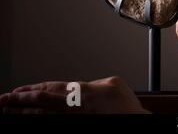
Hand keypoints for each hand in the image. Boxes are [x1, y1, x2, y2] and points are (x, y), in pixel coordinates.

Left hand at [0, 76, 148, 113]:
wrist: (133, 121)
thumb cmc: (126, 106)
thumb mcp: (113, 83)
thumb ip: (95, 82)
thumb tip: (85, 86)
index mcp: (83, 91)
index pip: (50, 89)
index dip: (31, 90)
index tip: (16, 91)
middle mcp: (75, 106)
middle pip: (41, 103)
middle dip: (19, 102)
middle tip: (2, 101)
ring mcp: (75, 118)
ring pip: (43, 116)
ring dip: (24, 114)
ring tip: (9, 112)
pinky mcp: (77, 125)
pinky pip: (53, 124)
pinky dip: (40, 123)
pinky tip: (32, 121)